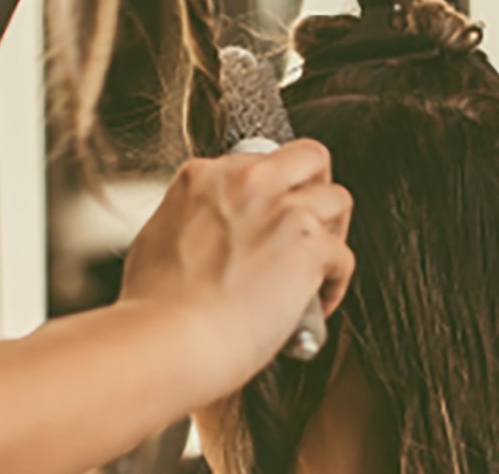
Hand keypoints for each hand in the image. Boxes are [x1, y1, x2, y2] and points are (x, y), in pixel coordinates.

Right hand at [119, 139, 354, 396]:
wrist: (167, 339)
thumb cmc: (154, 308)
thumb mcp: (156, 239)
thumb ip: (190, 221)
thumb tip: (206, 236)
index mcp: (204, 177)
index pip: (257, 164)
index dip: (270, 195)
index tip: (269, 222)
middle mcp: (247, 182)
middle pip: (309, 158)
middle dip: (316, 188)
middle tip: (309, 227)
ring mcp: (282, 209)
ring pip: (338, 199)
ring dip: (332, 234)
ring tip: (317, 268)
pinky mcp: (309, 245)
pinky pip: (344, 256)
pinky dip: (335, 283)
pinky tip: (317, 305)